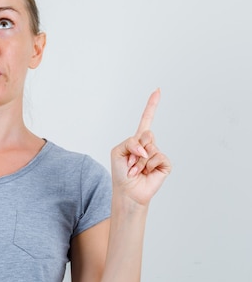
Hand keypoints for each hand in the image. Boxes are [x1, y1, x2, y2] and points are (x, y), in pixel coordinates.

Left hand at [111, 89, 171, 205]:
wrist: (127, 191)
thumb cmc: (120, 173)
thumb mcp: (117, 152)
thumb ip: (130, 142)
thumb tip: (146, 148)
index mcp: (137, 140)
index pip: (146, 120)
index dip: (152, 105)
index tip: (157, 90)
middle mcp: (149, 145)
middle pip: (146, 134)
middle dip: (135, 149)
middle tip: (130, 163)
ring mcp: (157, 154)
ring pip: (150, 147)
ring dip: (138, 161)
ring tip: (136, 170)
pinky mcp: (164, 164)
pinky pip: (158, 157)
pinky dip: (148, 166)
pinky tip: (145, 173)